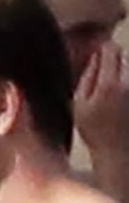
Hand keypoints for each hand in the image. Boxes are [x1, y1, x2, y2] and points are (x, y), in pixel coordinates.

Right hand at [75, 41, 128, 162]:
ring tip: (112, 93)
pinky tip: (120, 102)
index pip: (110, 50)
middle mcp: (128, 83)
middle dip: (113, 61)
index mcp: (108, 85)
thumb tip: (95, 56)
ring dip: (122, 73)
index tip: (96, 55)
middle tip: (102, 78)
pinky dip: (125, 85)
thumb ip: (86, 78)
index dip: (102, 49)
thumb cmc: (95, 133)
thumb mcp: (79, 106)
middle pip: (123, 55)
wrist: (119, 152)